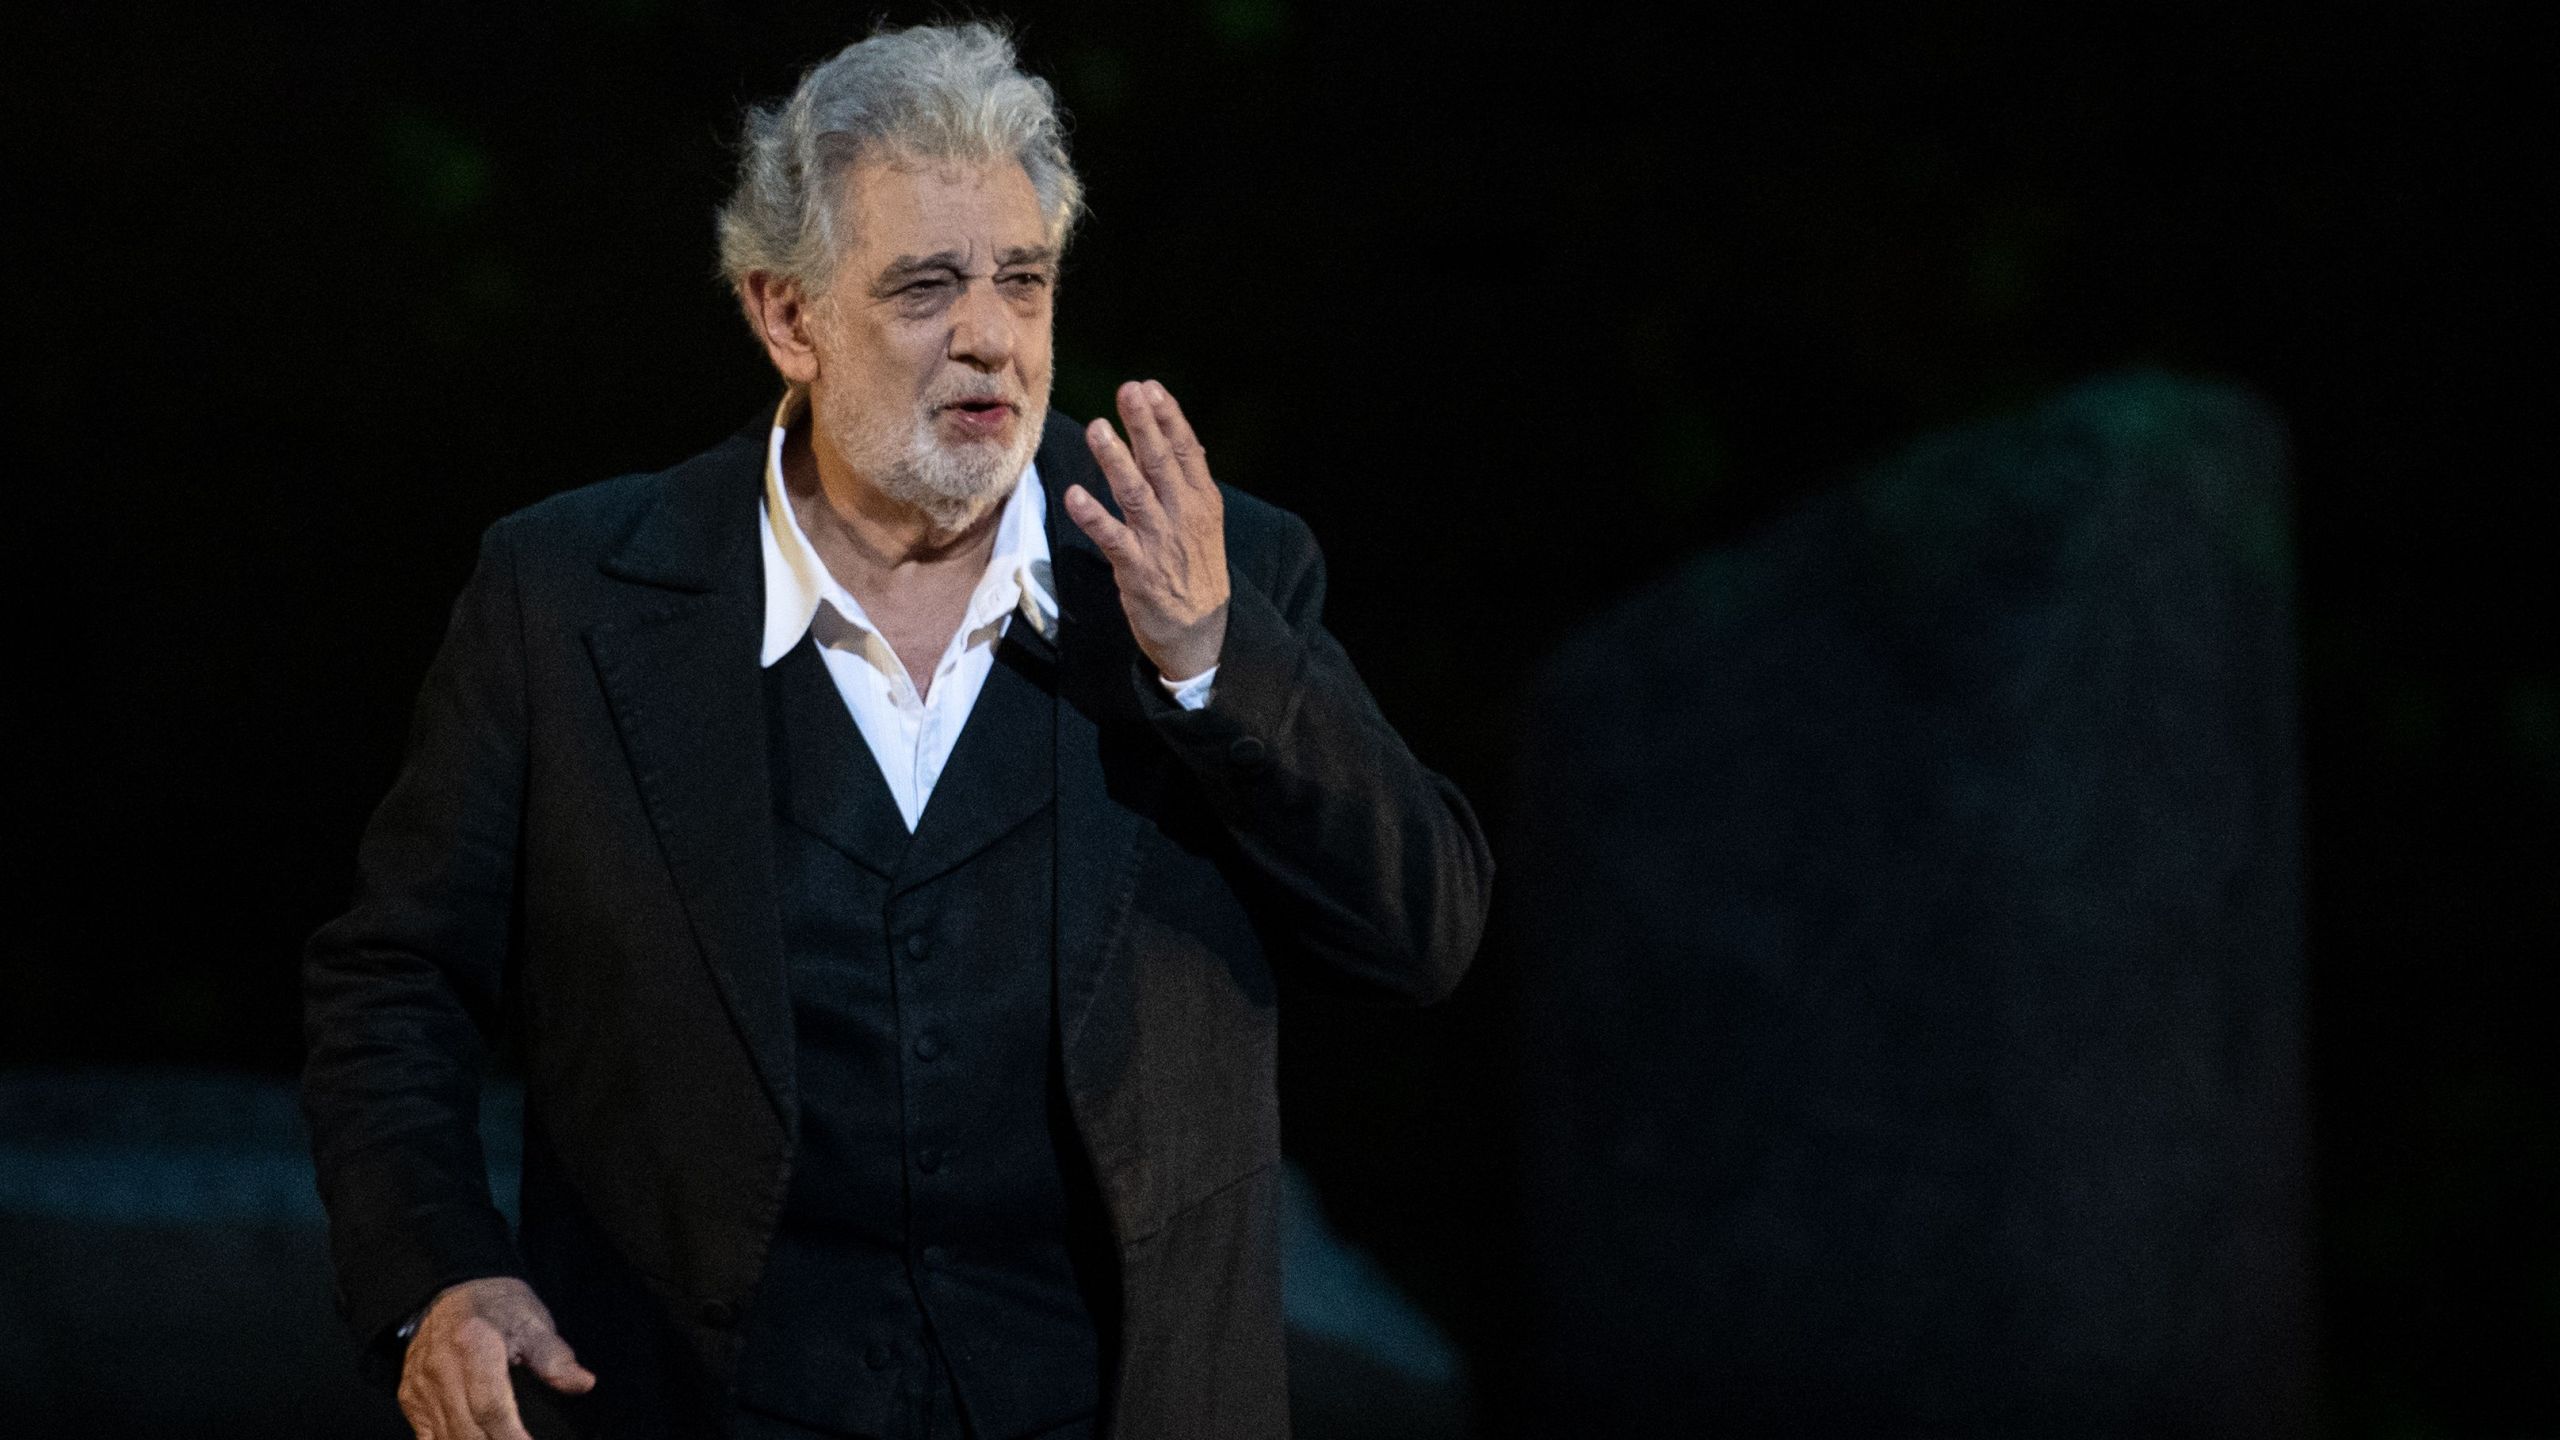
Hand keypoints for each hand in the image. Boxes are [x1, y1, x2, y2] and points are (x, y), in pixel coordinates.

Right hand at [397, 1276, 594, 1439]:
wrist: (453, 1291)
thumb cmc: (498, 1307)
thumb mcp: (532, 1321)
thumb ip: (555, 1356)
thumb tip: (583, 1383)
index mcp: (473, 1347)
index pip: (490, 1407)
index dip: (511, 1437)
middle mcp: (440, 1370)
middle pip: (467, 1430)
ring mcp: (421, 1388)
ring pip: (446, 1439)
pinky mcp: (410, 1399)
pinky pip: (427, 1438)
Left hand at [1067, 379, 1229, 682]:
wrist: (1201, 633)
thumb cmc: (1196, 571)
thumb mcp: (1204, 522)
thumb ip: (1189, 481)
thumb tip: (1178, 436)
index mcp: (1202, 502)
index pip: (1187, 451)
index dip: (1169, 418)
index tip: (1151, 388)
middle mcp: (1183, 516)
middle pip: (1161, 463)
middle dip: (1144, 425)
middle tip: (1128, 390)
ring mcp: (1159, 542)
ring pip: (1135, 493)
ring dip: (1115, 460)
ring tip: (1097, 428)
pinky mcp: (1137, 570)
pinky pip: (1111, 538)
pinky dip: (1093, 516)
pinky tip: (1074, 495)